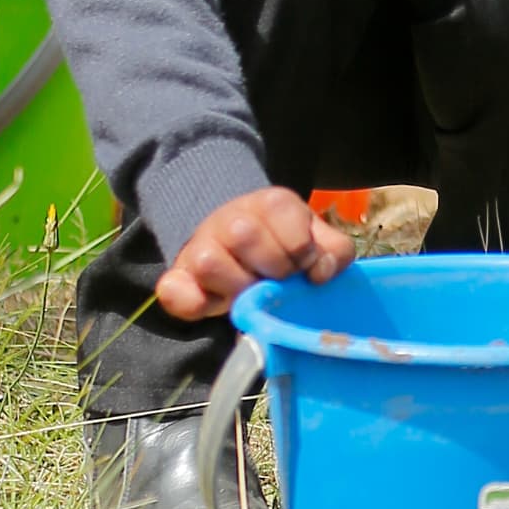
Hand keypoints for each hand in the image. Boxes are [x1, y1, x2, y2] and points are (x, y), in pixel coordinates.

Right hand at [155, 183, 354, 323]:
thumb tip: (319, 272)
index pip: (282, 212)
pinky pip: (173, 290)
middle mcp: (230, 218)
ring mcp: (200, 247)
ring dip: (237, 287)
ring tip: (251, 294)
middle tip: (278, 281)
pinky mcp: (178, 278)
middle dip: (272, 268)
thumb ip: (334, 251)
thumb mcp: (316, 241)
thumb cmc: (284, 248)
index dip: (301, 247)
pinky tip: (211, 305)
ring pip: (210, 261)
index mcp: (270, 203)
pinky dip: (191, 301)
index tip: (303, 264)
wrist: (239, 250)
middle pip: (244, 234)